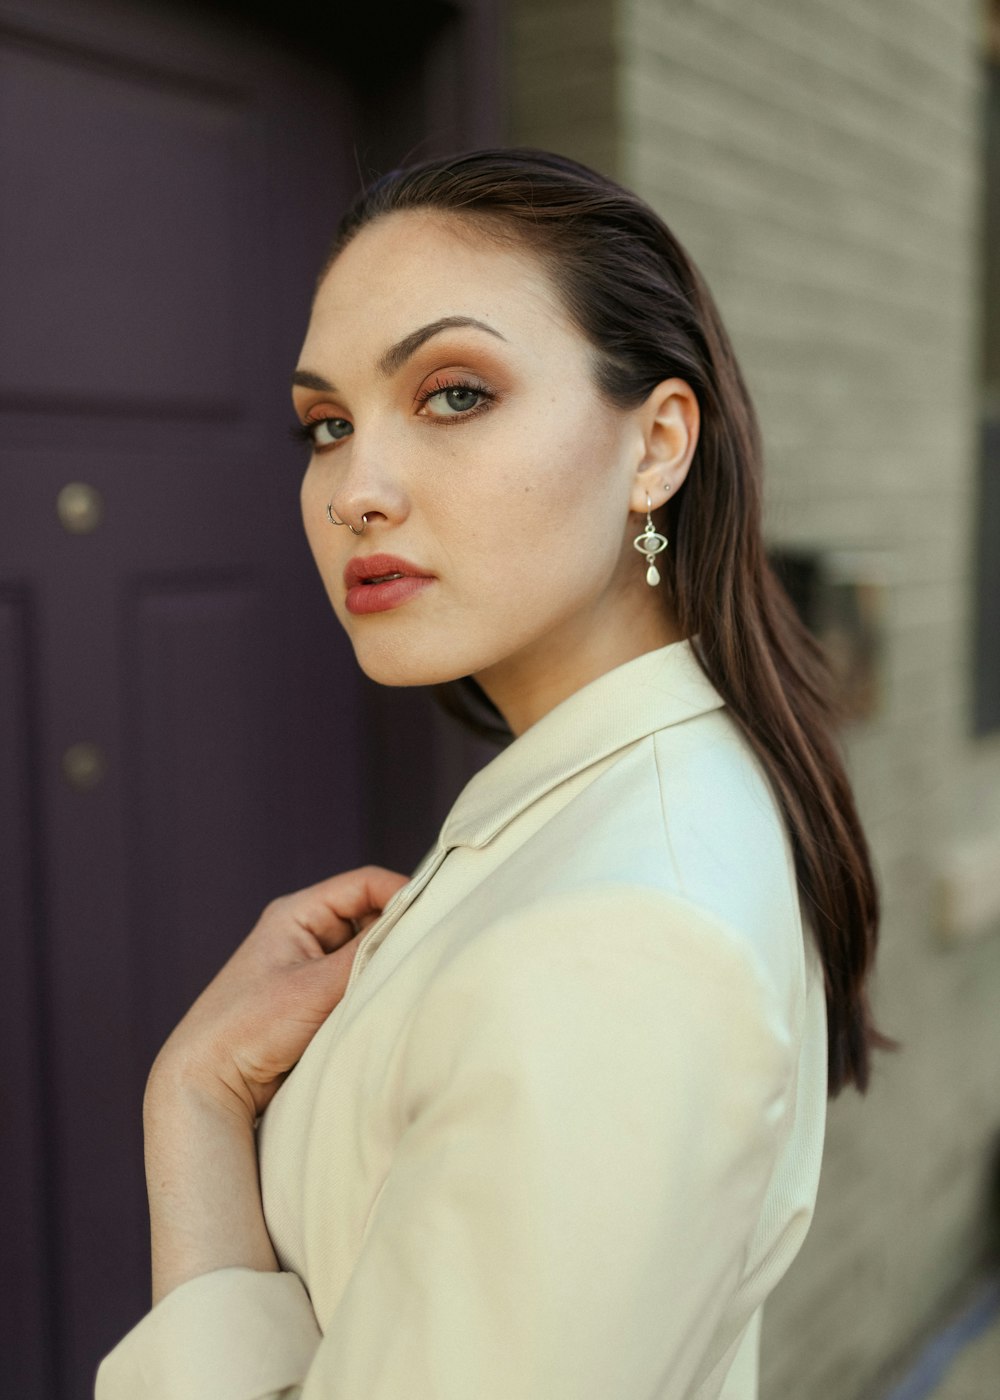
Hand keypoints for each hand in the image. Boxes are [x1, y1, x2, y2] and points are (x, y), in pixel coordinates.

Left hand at [147, 865, 408, 1125]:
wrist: (206, 1084)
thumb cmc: (248, 1027)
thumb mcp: (314, 988)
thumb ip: (366, 957)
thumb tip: (414, 931)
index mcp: (296, 914)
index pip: (364, 885)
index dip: (402, 893)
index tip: (437, 913)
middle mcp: (305, 934)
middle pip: (370, 917)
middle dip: (398, 934)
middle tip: (428, 952)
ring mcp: (310, 969)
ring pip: (367, 954)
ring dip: (385, 967)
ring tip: (409, 980)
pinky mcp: (315, 1003)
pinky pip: (358, 985)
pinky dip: (375, 991)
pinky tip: (389, 1004)